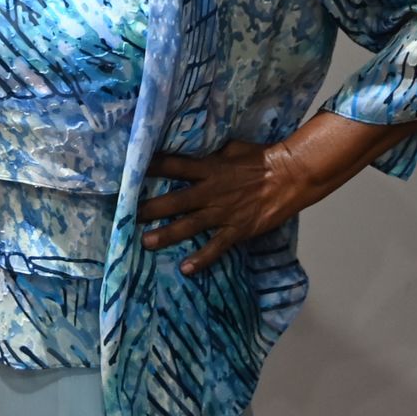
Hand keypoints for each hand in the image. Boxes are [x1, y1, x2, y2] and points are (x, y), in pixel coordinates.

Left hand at [136, 140, 310, 276]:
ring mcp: (223, 213)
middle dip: (150, 208)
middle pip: (175, 200)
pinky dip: (201, 259)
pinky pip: (216, 247)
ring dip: (166, 235)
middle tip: (126, 215)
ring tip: (145, 242)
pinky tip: (185, 269)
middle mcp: (211, 191)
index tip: (129, 170)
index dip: (151, 167)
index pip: (174, 165)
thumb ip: (210, 152)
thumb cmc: (261, 157)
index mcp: (209, 168)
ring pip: (189, 225)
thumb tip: (192, 146)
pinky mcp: (237, 230)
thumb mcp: (232, 147)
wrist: (290, 176)